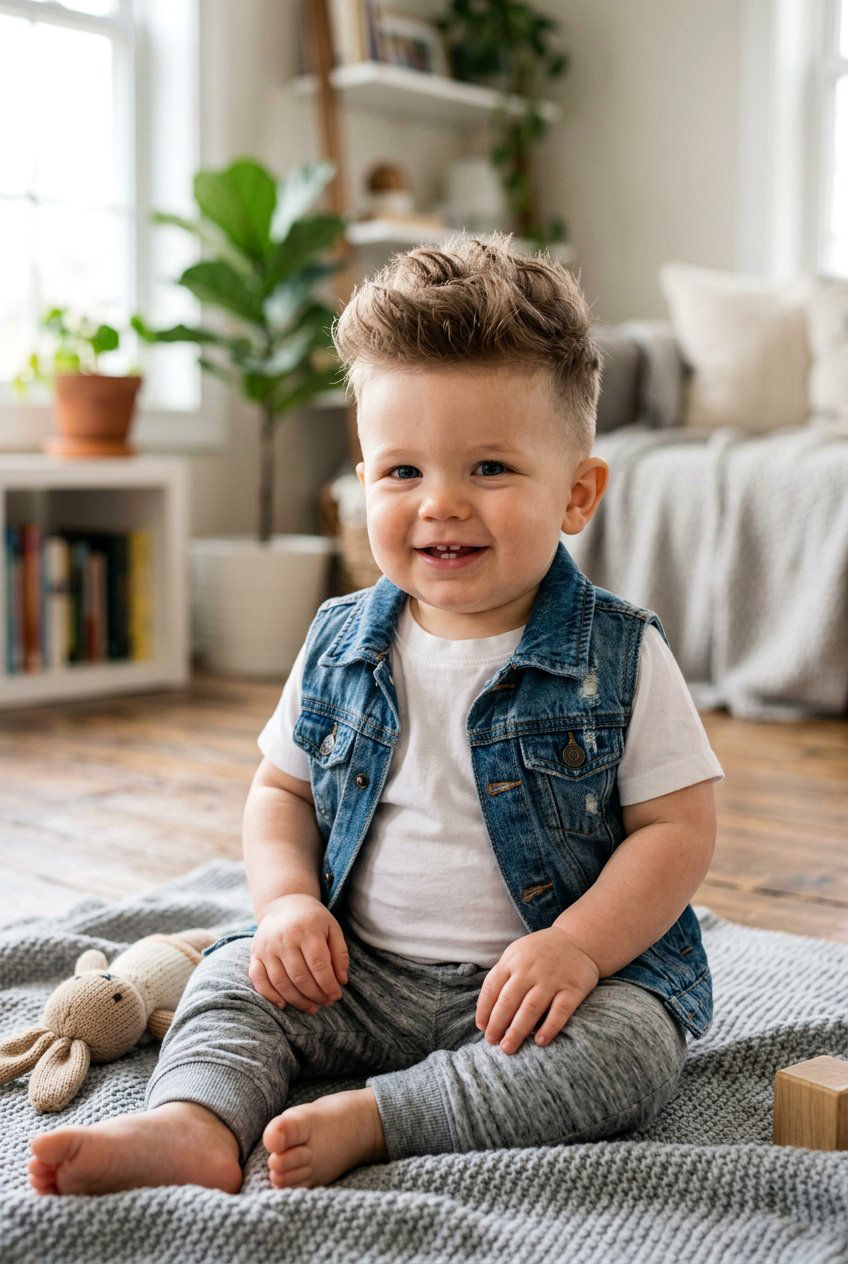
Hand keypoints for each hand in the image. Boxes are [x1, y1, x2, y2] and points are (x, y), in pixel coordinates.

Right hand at [249, 893, 349, 1013]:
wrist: (284, 904)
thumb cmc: (313, 920)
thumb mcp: (332, 929)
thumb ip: (340, 954)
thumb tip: (341, 981)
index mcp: (307, 929)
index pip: (318, 964)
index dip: (328, 984)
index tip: (336, 996)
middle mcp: (284, 938)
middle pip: (300, 977)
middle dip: (315, 995)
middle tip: (326, 1003)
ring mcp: (267, 947)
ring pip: (281, 982)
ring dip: (297, 1000)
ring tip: (312, 1007)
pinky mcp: (254, 954)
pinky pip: (258, 979)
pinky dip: (269, 995)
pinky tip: (284, 1004)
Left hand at [475, 926, 600, 1054]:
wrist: (578, 940)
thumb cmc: (540, 953)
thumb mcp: (516, 953)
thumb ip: (502, 976)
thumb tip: (486, 1011)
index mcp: (512, 960)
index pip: (492, 987)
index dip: (484, 1010)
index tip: (482, 1027)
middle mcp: (530, 969)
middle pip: (508, 1001)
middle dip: (497, 1024)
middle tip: (492, 1042)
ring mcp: (552, 979)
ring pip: (531, 1009)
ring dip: (517, 1031)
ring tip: (508, 1048)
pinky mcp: (573, 989)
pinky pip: (560, 1011)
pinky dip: (549, 1027)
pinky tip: (540, 1041)